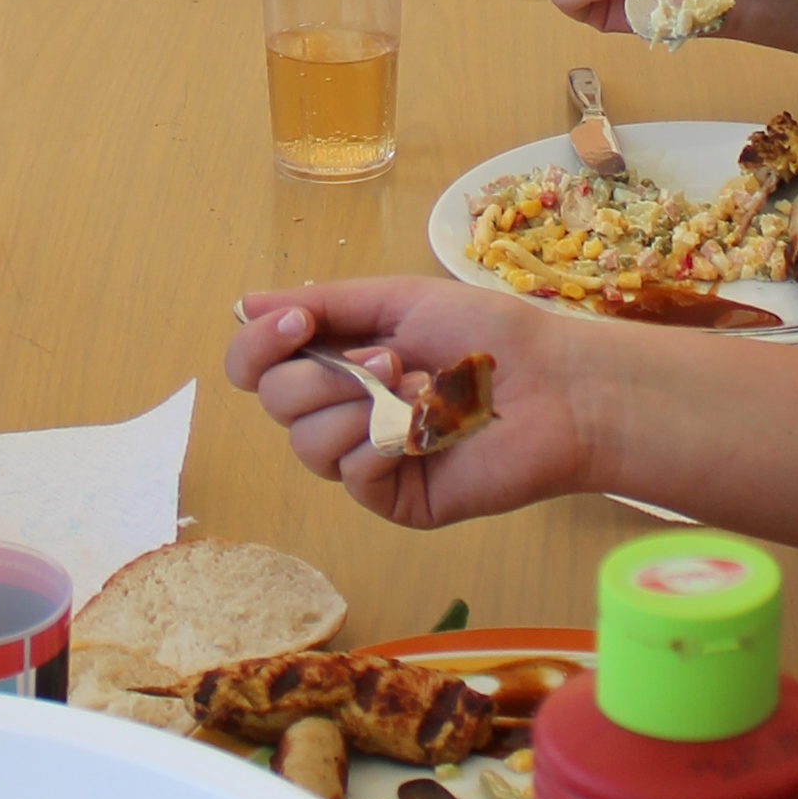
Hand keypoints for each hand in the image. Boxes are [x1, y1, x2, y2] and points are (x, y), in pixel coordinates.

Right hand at [222, 278, 598, 526]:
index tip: (298, 323)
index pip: (257, 364)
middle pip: (274, 401)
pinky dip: (383, 446)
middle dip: (321, 375)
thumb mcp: (401, 301)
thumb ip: (325, 303)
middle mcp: (342, 410)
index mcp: (339, 359)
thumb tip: (243, 303)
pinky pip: (352, 476)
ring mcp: (365, 458)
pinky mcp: (393, 498)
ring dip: (360, 408)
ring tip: (422, 392)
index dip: (258, 345)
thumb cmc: (487, 336)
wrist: (554, 387)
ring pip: (306, 445)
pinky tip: (426, 433)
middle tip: (389, 358)